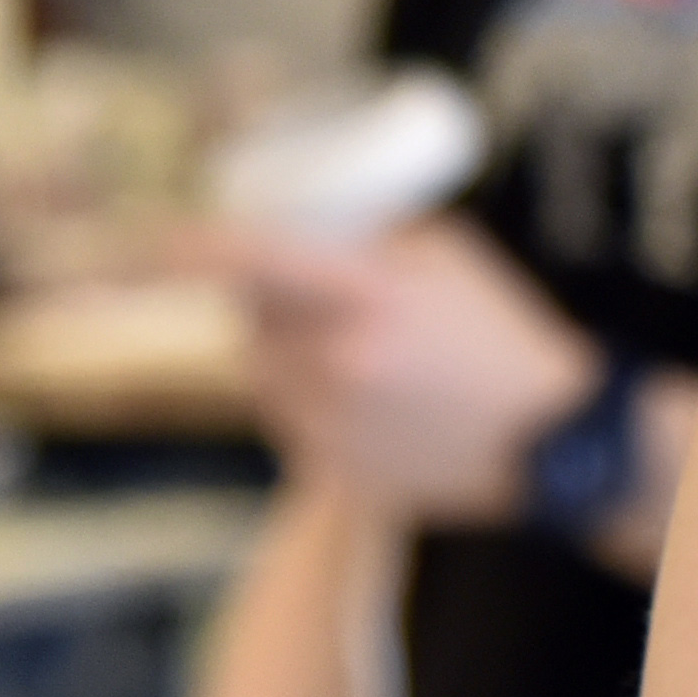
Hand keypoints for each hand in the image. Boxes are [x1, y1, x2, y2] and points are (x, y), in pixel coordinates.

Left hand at [209, 215, 600, 525]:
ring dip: (291, 357)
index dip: (184, 246)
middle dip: (271, 305)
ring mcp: (329, 423)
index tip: (149, 239)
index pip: (248, 260)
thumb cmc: (503, 334)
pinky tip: (380, 405)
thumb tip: (306, 226)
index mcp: (368, 297)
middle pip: (252, 322)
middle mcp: (335, 362)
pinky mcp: (330, 469)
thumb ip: (372, 239)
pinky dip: (314, 406)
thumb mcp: (449, 255)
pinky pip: (291, 422)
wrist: (548, 439)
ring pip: (265, 376)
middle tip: (328, 299)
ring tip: (370, 361)